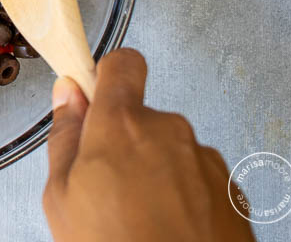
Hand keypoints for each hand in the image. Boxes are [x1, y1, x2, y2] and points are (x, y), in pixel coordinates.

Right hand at [43, 49, 254, 241]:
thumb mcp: (60, 198)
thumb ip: (64, 137)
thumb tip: (69, 95)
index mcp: (122, 125)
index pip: (122, 64)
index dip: (106, 76)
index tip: (92, 98)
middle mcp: (169, 131)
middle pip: (141, 118)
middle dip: (123, 143)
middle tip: (105, 190)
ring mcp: (205, 160)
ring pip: (168, 150)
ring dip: (154, 173)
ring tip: (138, 220)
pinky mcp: (230, 190)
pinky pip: (196, 178)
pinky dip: (182, 196)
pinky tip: (166, 230)